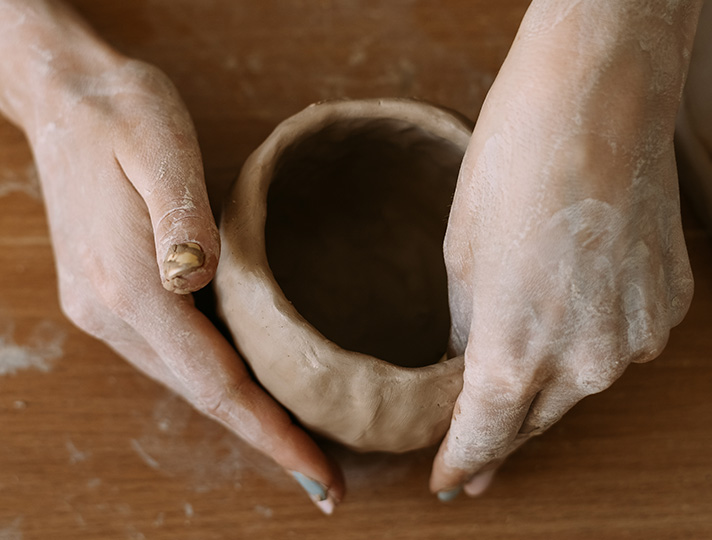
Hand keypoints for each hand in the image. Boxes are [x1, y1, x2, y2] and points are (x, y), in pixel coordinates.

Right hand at [0, 1, 342, 513]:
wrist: (65, 96)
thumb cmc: (124, 114)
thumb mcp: (161, 148)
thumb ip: (183, 217)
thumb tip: (199, 280)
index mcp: (129, 286)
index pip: (215, 384)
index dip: (269, 434)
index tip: (317, 475)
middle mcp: (110, 312)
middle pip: (202, 395)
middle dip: (264, 437)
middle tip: (323, 474)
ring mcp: (103, 308)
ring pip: (186, 380)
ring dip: (242, 414)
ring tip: (299, 440)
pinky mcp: (108, 294)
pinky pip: (172, 354)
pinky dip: (217, 378)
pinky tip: (250, 383)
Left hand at [430, 0, 700, 498]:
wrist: (599, 99)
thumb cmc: (512, 165)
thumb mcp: (463, 255)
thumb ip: (470, 329)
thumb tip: (469, 370)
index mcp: (514, 350)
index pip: (484, 435)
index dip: (462, 463)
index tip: (447, 483)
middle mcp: (584, 361)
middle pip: (533, 422)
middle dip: (500, 442)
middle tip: (474, 464)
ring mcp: (635, 337)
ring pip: (578, 387)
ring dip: (544, 391)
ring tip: (515, 387)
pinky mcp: (668, 308)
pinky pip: (615, 346)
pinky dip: (586, 345)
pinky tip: (569, 321)